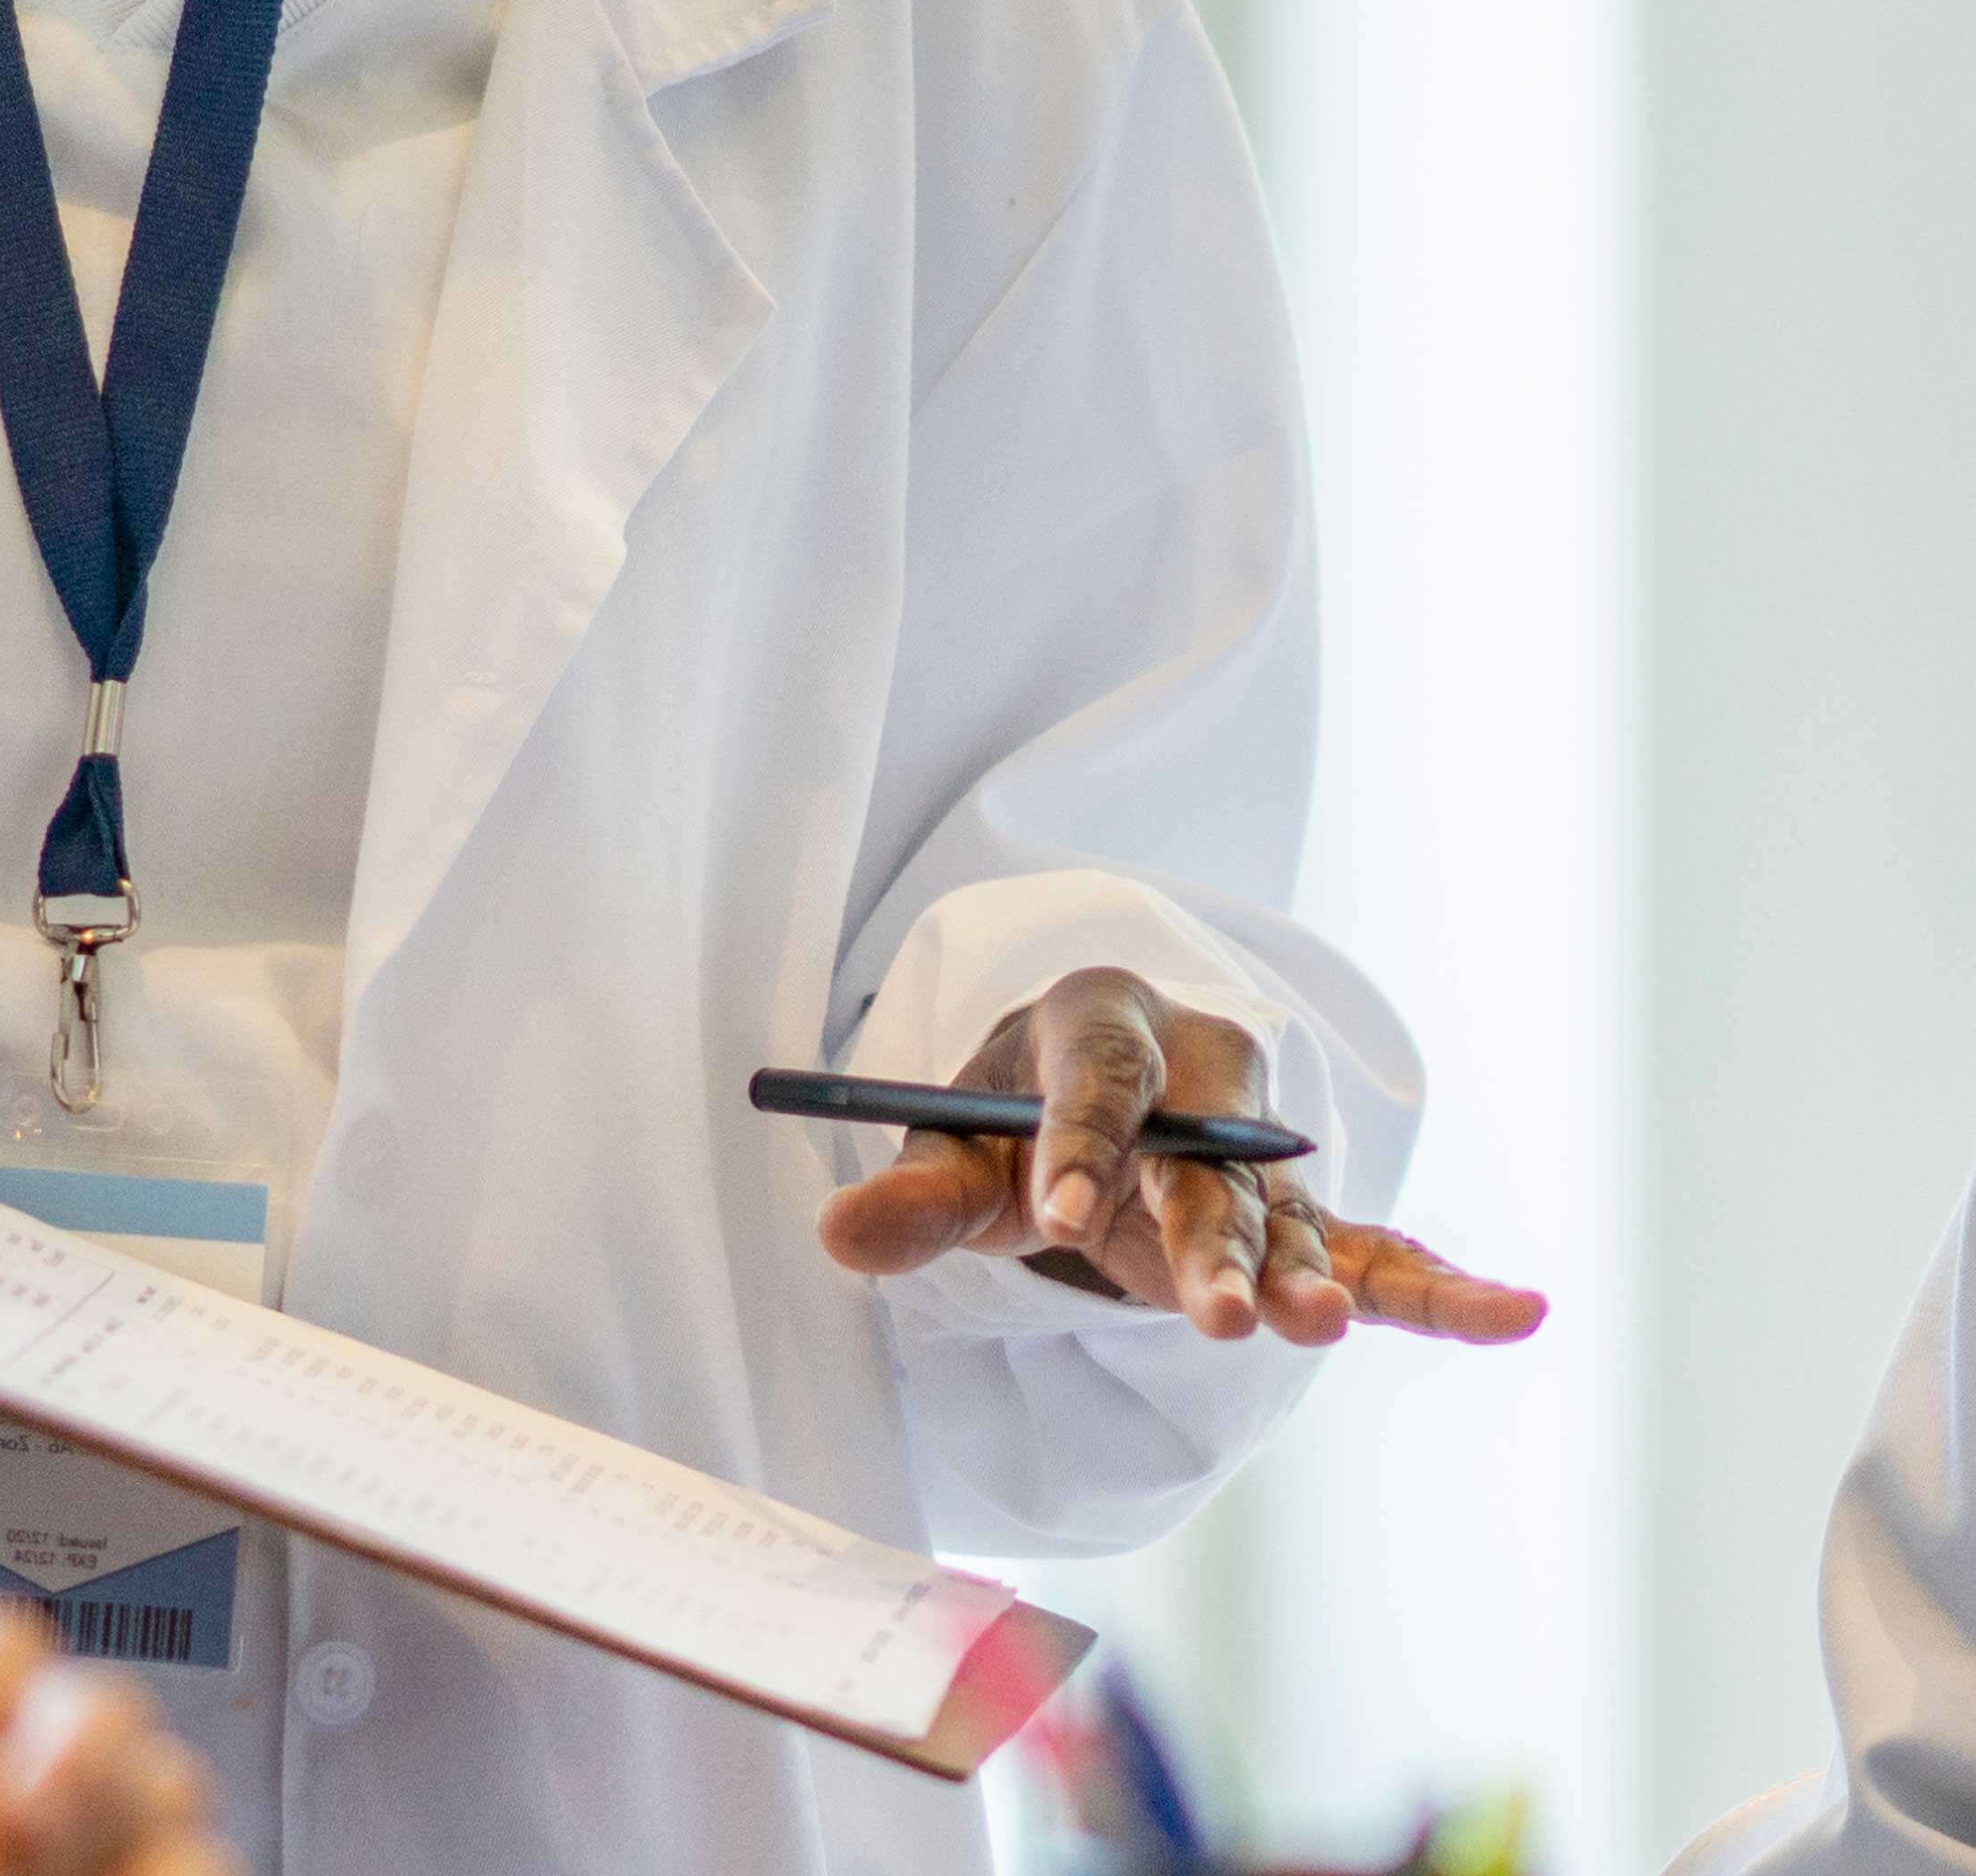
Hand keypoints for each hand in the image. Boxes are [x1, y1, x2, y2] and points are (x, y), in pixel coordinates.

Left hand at [807, 967, 1547, 1347]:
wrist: (1079, 1112)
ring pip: (1284, 1218)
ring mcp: (1263, 1154)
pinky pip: (1377, 1250)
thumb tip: (834, 1238)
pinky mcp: (1307, 1219)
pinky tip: (1516, 1312)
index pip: (1098, 1084)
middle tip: (1208, 1314)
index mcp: (1102, 1023)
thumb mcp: (947, 1150)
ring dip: (1301, 1276)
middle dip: (1204, 1236)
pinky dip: (1440, 1287)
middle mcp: (1202, 1077)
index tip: (1057, 1217)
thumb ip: (910, 1198)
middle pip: (1204, 1164)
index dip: (1080, 1148)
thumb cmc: (1009, 1124)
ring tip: (1314, 1326)